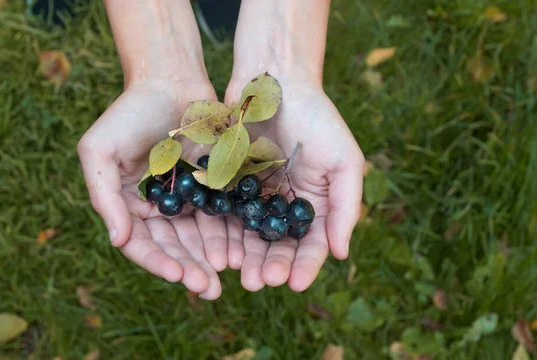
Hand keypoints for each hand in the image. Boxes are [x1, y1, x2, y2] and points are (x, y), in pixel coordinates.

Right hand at [78, 81, 234, 299]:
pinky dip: (230, 233)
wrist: (170, 80)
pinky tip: (241, 249)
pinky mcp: (214, 184)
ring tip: (228, 275)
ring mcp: (188, 197)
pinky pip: (223, 214)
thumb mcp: (100, 151)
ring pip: (201, 237)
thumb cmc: (128, 113)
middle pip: (175, 247)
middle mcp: (159, 207)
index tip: (179, 275)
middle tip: (209, 288)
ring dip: (212, 258)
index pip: (142, 243)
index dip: (159, 262)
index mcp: (130, 204)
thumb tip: (118, 241)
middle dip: (191, 268)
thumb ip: (104, 197)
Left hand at [224, 78, 364, 291]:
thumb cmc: (317, 118)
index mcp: (314, 202)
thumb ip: (346, 208)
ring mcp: (255, 195)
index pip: (312, 243)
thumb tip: (341, 254)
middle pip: (278, 245)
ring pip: (250, 235)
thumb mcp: (344, 161)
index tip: (296, 284)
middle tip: (261, 282)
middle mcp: (284, 204)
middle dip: (272, 266)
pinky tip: (221, 250)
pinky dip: (224, 233)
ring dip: (247, 257)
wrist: (275, 80)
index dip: (306, 265)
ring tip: (241, 276)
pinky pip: (226, 214)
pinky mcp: (228, 183)